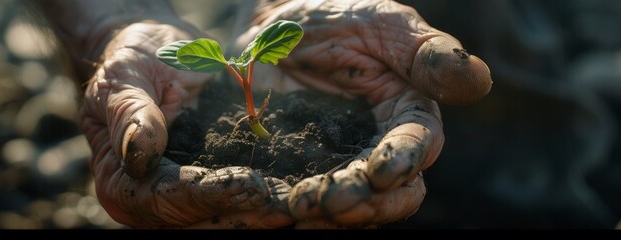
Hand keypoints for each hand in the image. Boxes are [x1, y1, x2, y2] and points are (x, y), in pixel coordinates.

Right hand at [28, 0, 294, 226]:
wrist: (156, 54)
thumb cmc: (133, 61)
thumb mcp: (125, 76)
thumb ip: (130, 113)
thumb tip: (140, 153)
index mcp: (118, 180)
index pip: (163, 200)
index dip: (207, 196)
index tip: (250, 184)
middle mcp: (148, 200)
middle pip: (197, 221)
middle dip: (243, 216)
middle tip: (289, 206)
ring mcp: (179, 200)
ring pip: (220, 221)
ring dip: (259, 216)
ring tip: (297, 203)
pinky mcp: (205, 191)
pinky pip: (234, 205)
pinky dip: (261, 204)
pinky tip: (292, 193)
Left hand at [235, 0, 491, 227]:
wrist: (270, 29)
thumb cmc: (335, 19)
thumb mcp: (382, 24)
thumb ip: (427, 54)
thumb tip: (479, 80)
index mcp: (408, 117)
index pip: (418, 149)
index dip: (404, 163)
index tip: (382, 172)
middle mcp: (377, 151)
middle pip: (388, 194)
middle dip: (365, 203)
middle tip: (331, 202)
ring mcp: (334, 167)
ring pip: (346, 208)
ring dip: (326, 216)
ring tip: (297, 207)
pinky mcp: (295, 174)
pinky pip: (296, 203)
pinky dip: (286, 211)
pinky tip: (273, 209)